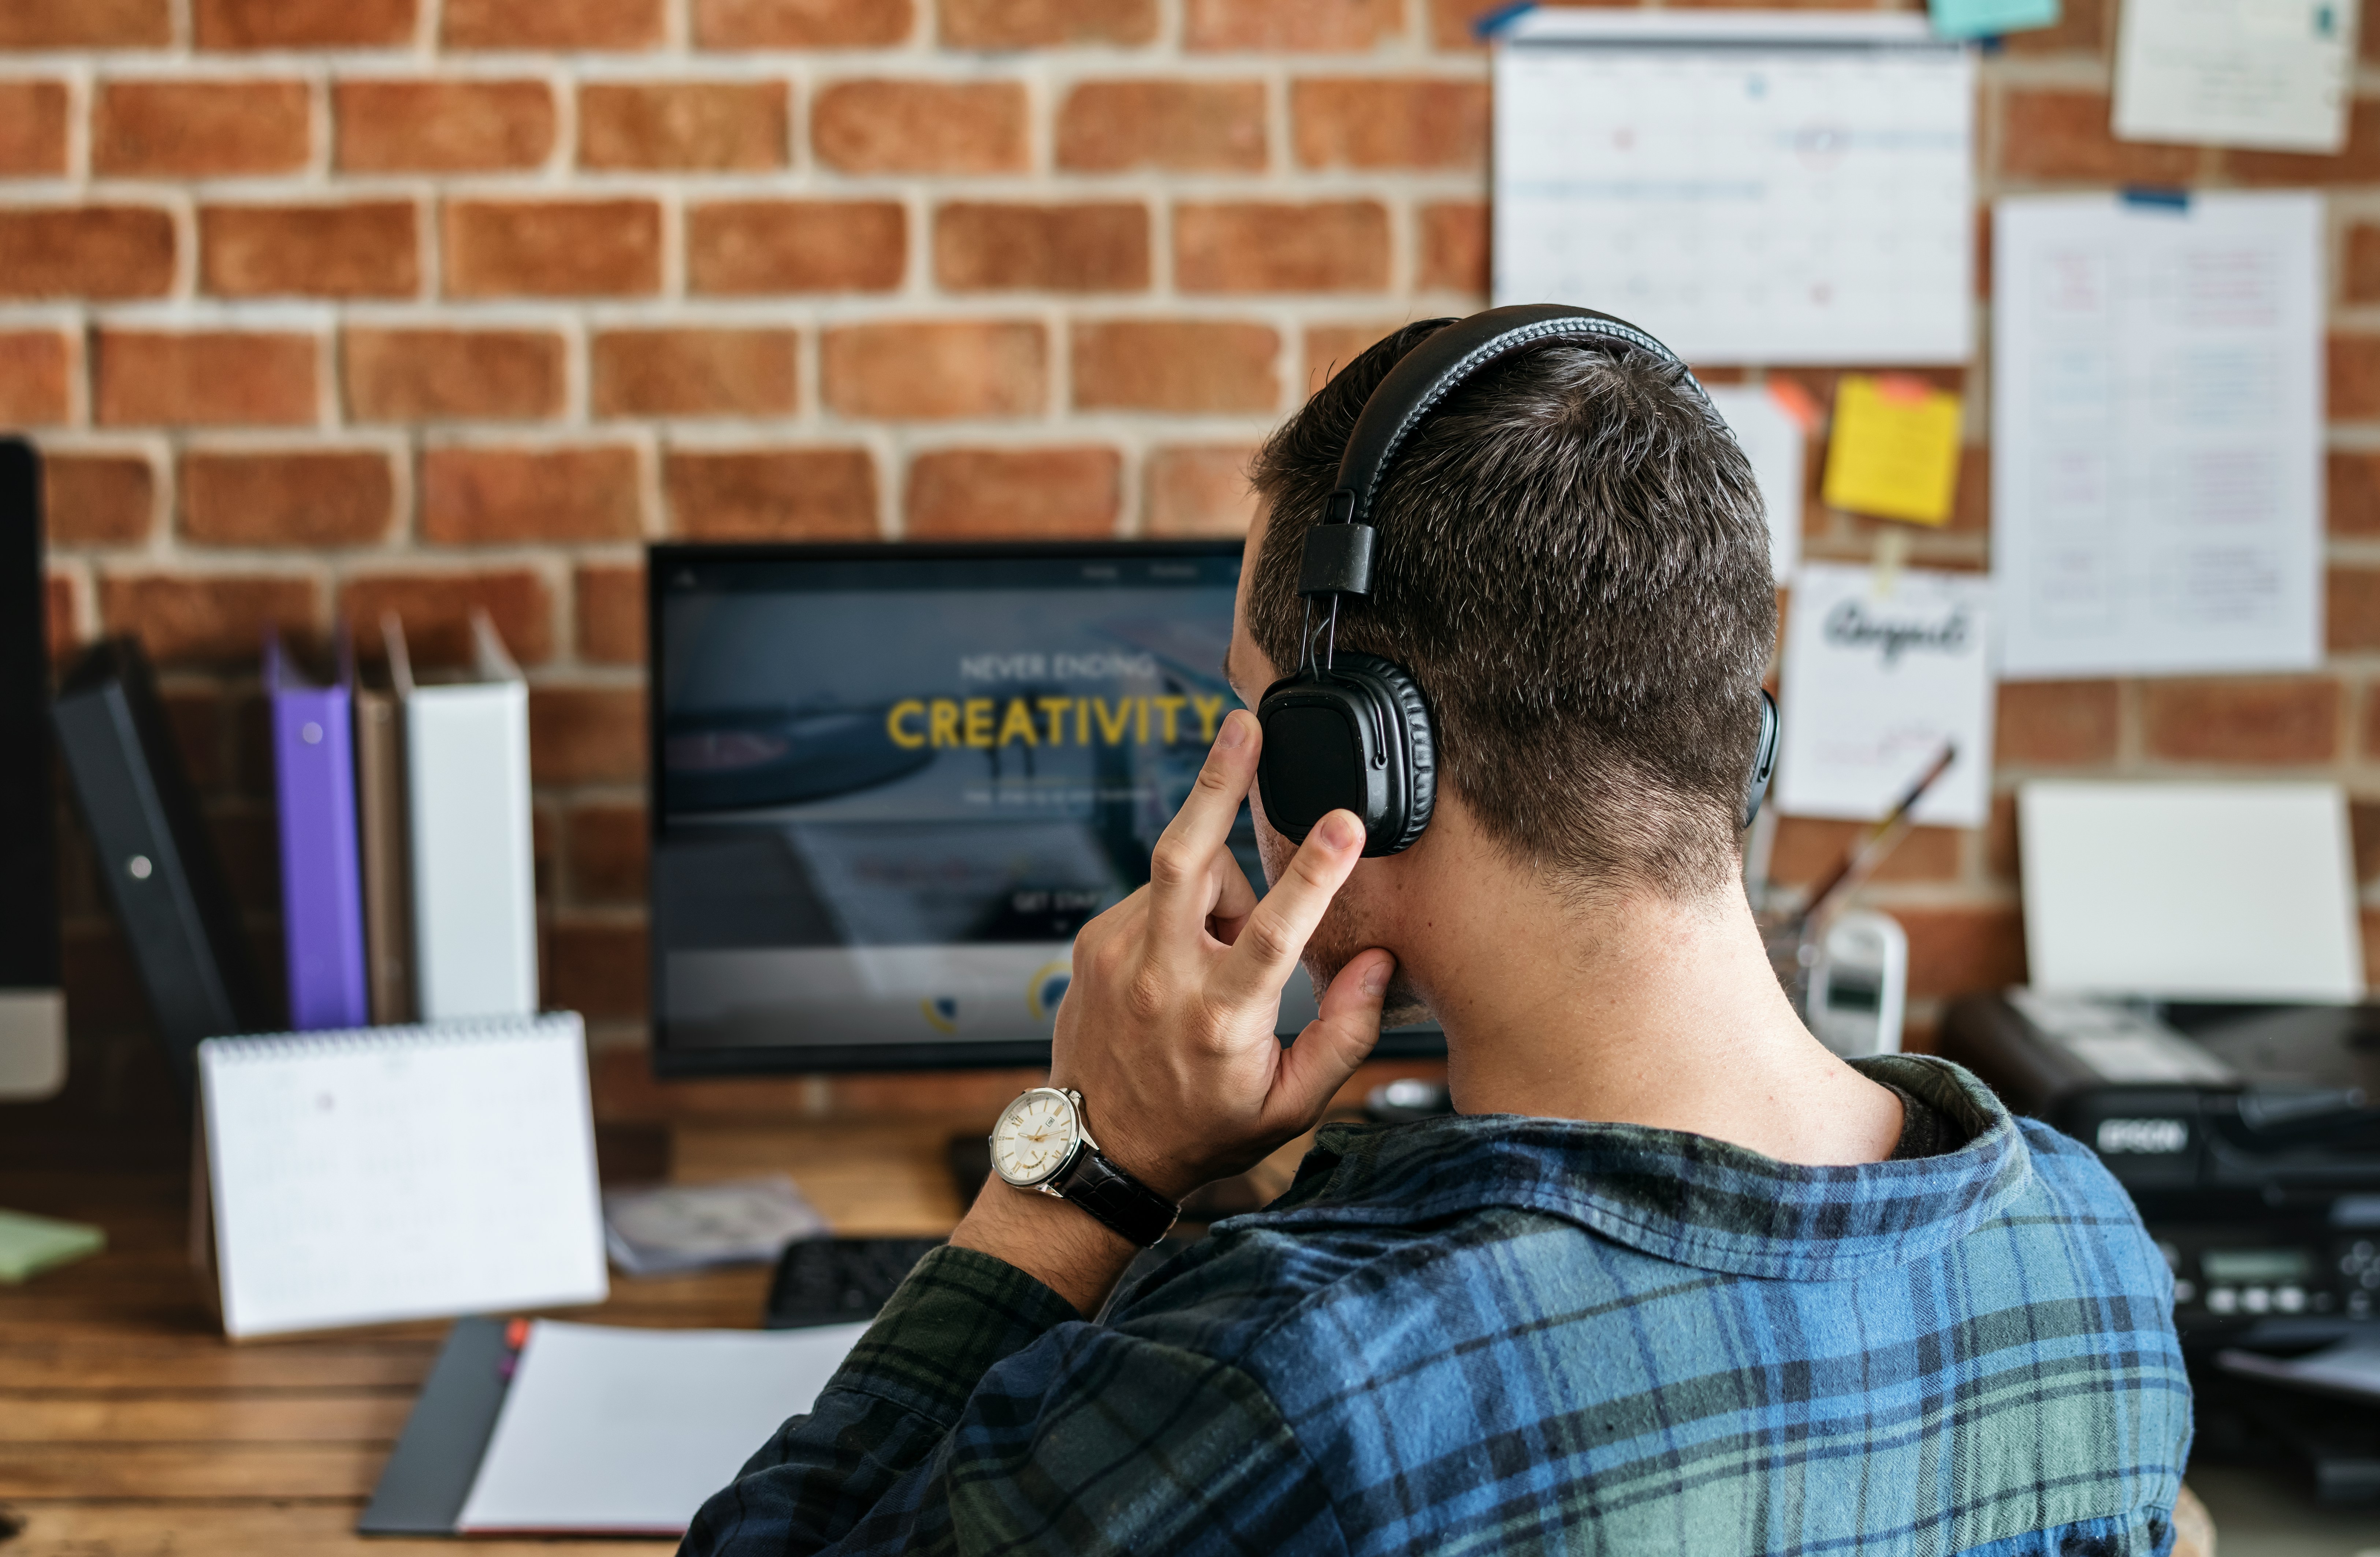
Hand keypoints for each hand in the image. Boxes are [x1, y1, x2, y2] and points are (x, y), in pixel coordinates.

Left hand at [1048, 707, 1394, 1201]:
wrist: (1097, 1150)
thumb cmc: (1203, 1128)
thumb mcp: (1290, 1105)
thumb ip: (1346, 1034)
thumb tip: (1379, 962)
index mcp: (1221, 1020)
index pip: (1275, 933)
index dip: (1314, 873)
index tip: (1343, 824)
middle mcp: (1162, 980)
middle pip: (1186, 857)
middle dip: (1217, 783)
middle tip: (1243, 725)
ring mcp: (1117, 957)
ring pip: (1182, 876)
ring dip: (1218, 892)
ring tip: (1225, 951)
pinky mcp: (1091, 945)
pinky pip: (1152, 896)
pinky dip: (1182, 910)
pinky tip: (1186, 957)